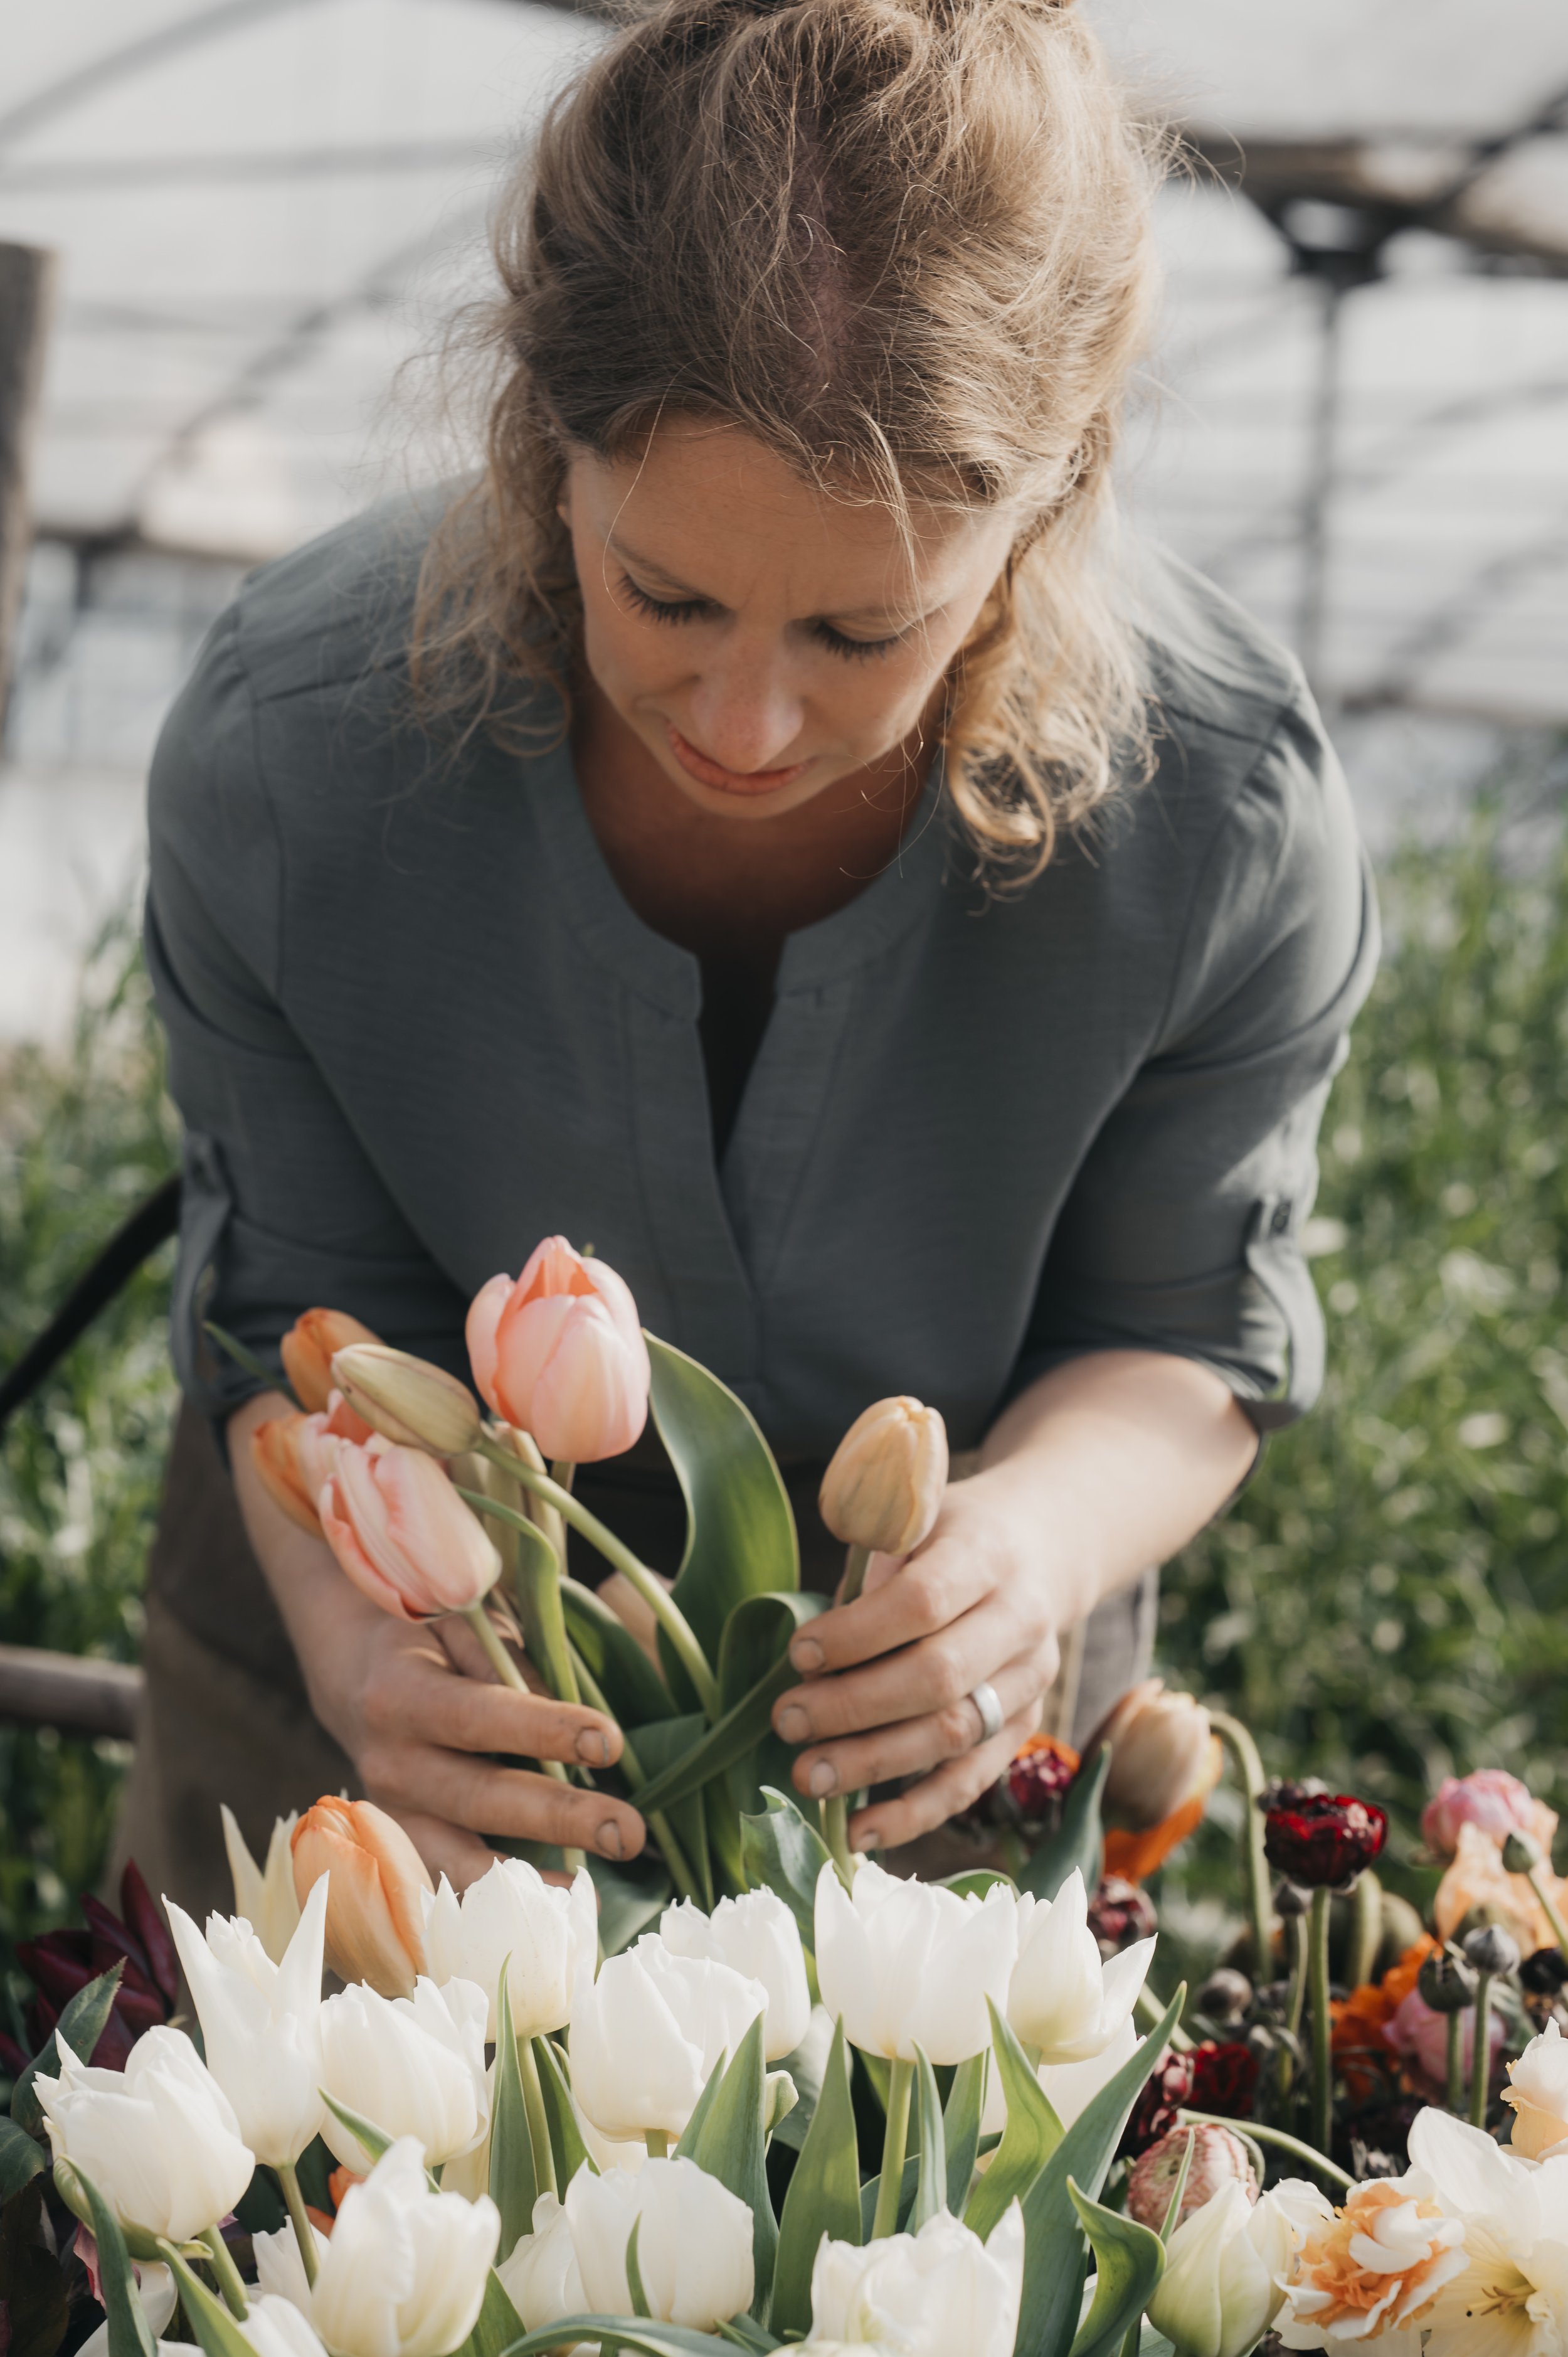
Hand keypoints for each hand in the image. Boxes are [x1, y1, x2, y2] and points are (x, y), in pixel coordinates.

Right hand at [229, 1393, 646, 1886]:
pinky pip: (442, 1881)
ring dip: (525, 1880)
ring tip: (592, 1899)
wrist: (344, 1663)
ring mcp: (389, 1809)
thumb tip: (573, 1700)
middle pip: (479, 1798)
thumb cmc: (427, 1625)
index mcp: (401, 1691)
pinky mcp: (399, 1840)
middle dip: (559, 1816)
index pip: (481, 1716)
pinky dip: (493, 1901)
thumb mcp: (460, 1615)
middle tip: (631, 1830)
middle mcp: (387, 1760)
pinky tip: (553, 1913)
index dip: (544, 1728)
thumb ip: (509, 1656)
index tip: (610, 1741)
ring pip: (452, 1858)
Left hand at [769, 1469, 1059, 1852]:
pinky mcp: (1025, 1727)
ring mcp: (1029, 1680)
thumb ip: (869, 1559)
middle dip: (853, 1707)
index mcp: (986, 1554)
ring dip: (873, 1764)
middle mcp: (1020, 1620)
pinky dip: (913, 1813)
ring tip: (807, 1775)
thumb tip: (816, 1642)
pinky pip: (970, 1780)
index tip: (799, 1654)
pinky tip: (857, 1831)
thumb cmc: (949, 1535)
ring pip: (953, 1735)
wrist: (1039, 1551)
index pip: (923, 1602)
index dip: (857, 1634)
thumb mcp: (913, 1517)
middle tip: (787, 1721)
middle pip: (937, 1677)